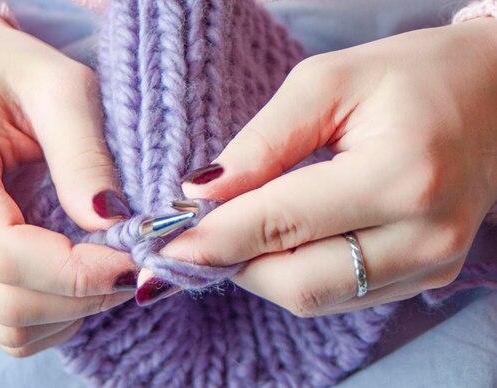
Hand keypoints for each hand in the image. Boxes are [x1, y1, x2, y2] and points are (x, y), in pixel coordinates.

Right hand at [0, 8, 136, 355]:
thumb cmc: (13, 73)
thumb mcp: (61, 87)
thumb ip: (83, 154)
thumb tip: (109, 224)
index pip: (5, 253)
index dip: (77, 272)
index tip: (135, 259)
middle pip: (8, 303)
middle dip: (84, 297)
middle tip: (136, 264)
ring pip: (9, 326)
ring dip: (73, 311)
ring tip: (111, 267)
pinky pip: (9, 326)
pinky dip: (56, 316)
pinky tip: (82, 278)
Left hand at [145, 19, 496, 314]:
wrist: (493, 96)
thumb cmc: (409, 77)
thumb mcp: (327, 84)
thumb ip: (262, 143)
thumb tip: (203, 193)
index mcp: (400, 175)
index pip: (283, 224)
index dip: (214, 238)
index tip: (165, 244)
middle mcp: (423, 235)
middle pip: (296, 281)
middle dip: (231, 263)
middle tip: (191, 238)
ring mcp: (430, 265)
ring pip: (313, 297)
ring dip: (258, 271)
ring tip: (233, 233)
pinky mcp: (427, 277)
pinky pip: (339, 296)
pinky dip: (294, 275)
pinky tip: (278, 242)